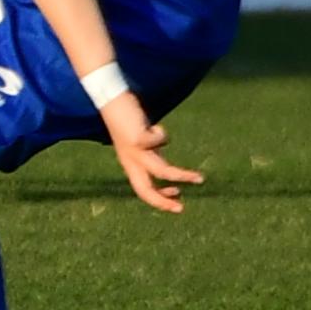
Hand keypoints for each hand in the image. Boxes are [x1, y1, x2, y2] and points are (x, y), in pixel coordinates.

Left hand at [102, 99, 204, 214]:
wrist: (110, 99)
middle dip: (163, 202)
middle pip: (145, 190)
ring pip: (160, 171)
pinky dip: (162, 133)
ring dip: (181, 176)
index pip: (143, 190)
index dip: (159, 199)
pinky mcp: (137, 138)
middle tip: (181, 210)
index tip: (178, 199)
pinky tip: (154, 126)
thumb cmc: (127, 118)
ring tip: (200, 178)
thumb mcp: (140, 141)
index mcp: (130, 164)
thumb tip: (166, 162)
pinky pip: (161, 140)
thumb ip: (152, 153)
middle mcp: (130, 161)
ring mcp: (133, 151)